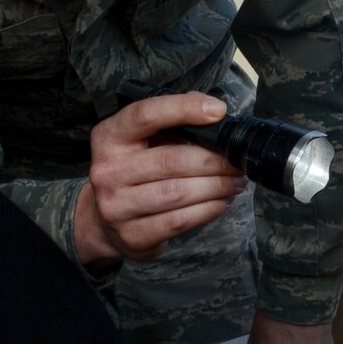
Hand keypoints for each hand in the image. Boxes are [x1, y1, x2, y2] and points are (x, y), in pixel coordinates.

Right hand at [74, 93, 245, 268]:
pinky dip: (207, 210)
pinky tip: (221, 202)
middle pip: (171, 160)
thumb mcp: (141, 141)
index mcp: (109, 138)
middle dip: (214, 160)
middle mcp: (107, 171)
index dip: (184, 109)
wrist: (104, 223)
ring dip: (216, 186)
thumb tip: (214, 110)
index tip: (218, 111)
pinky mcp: (132, 235)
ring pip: (178, 192)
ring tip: (235, 182)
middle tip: (238, 161)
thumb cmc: (134, 172)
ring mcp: (117, 206)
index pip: (146, 115)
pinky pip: (179, 220)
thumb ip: (171, 122)